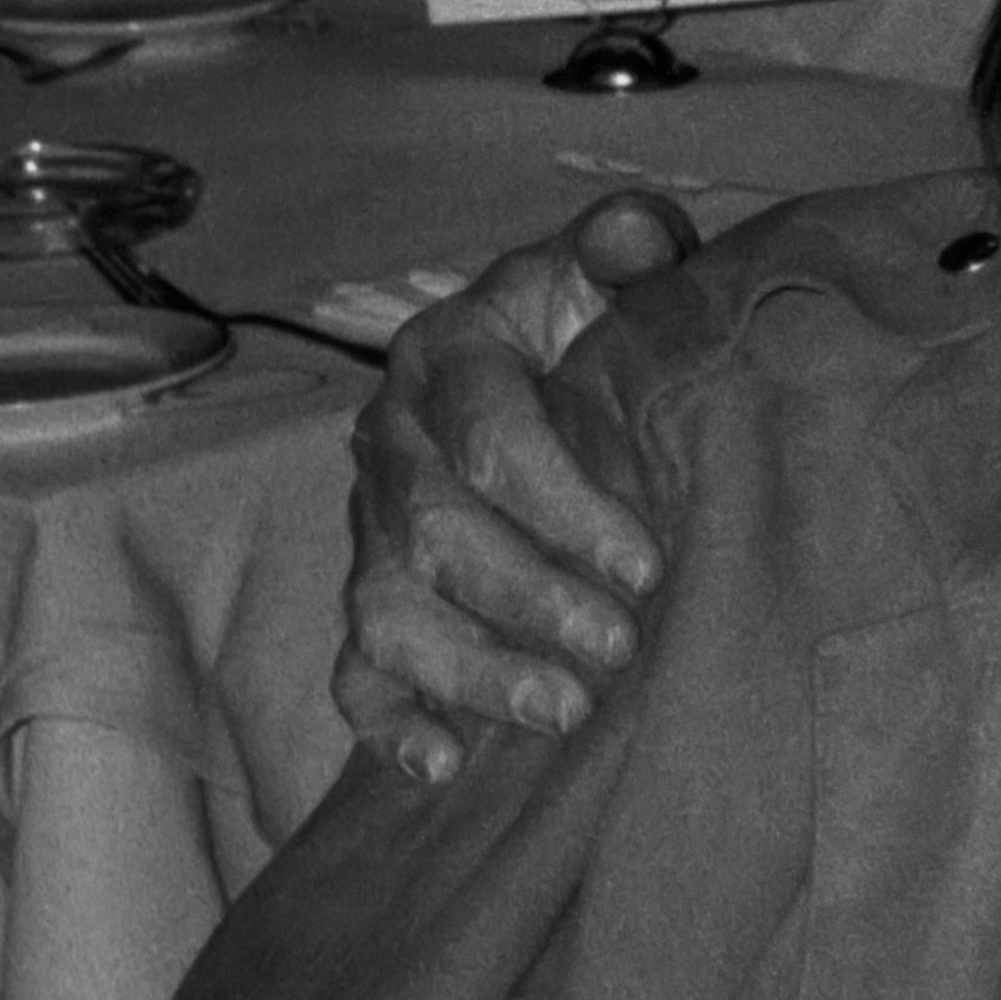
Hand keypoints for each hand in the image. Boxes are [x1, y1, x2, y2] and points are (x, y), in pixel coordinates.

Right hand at [333, 195, 688, 781]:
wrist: (541, 370)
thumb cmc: (589, 330)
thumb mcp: (605, 277)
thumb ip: (625, 251)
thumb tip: (642, 234)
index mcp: (450, 357)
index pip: (489, 433)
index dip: (564, 501)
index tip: (645, 561)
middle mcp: (391, 443)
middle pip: (434, 533)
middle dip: (527, 596)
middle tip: (618, 646)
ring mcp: (369, 530)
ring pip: (389, 610)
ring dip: (471, 669)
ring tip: (561, 714)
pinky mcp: (371, 599)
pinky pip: (354, 671)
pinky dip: (389, 723)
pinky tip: (443, 765)